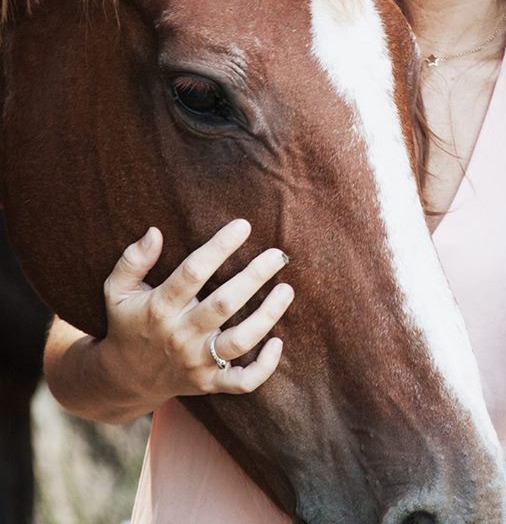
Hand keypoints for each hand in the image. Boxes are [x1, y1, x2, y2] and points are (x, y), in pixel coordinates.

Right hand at [97, 220, 293, 409]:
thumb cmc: (128, 324)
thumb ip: (132, 261)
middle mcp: (180, 335)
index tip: (243, 225)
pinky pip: (242, 382)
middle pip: (224, 304)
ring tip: (287, 289)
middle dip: (254, 277)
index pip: (192, 272)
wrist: (123, 380)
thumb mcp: (116, 291)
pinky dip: (264, 367)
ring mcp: (196, 362)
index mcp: (160, 307)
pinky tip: (278, 342)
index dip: (219, 247)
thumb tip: (155, 232)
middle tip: (278, 255)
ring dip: (267, 316)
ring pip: (239, 341)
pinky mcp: (209, 382)